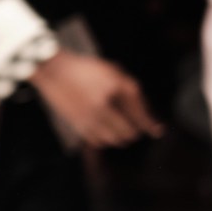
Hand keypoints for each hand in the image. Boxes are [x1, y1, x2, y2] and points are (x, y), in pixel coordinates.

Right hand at [27, 48, 162, 149]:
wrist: (54, 70)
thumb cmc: (86, 69)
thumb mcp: (111, 71)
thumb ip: (131, 90)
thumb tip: (146, 115)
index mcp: (114, 87)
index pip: (138, 113)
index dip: (149, 123)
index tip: (157, 131)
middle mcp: (102, 103)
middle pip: (128, 131)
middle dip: (134, 132)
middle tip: (135, 129)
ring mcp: (89, 115)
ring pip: (113, 139)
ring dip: (120, 138)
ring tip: (121, 133)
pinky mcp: (77, 123)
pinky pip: (97, 141)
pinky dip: (104, 140)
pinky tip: (105, 133)